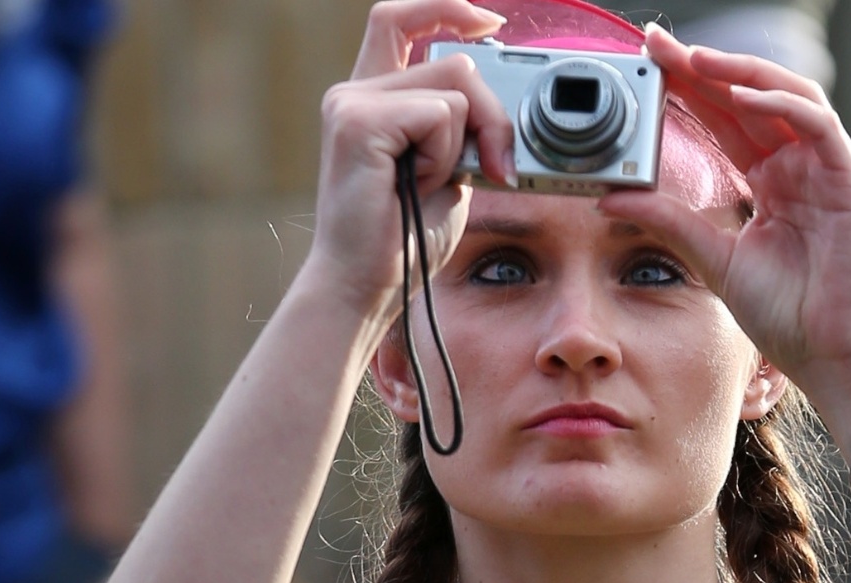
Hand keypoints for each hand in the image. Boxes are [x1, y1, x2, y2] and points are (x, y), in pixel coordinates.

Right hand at [303, 0, 514, 319]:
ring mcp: (351, 103)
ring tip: (434, 183)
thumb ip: (461, 127)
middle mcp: (355, 92)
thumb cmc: (403, 238)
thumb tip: (499, 97)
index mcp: (372, 99)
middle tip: (494, 167)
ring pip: (457, 85)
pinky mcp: (358, 122)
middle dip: (494, 115)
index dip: (446, 9)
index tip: (489, 23)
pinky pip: (440, 114)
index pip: (400, 21)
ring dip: (469, 142)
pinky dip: (446, 155)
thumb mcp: (447, 169)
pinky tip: (419, 184)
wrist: (365, 286)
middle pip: (456, 62)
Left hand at [599, 26, 850, 404]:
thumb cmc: (788, 318)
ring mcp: (829, 172)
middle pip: (750, 99)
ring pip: (788, 96)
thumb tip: (612, 198)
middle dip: (704, 68)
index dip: (689, 88)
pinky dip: (781, 104)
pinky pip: (818, 125)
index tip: (648, 64)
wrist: (833, 357)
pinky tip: (741, 97)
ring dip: (741, 73)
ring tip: (695, 61)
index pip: (727, 121)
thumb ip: (669, 223)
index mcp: (773, 184)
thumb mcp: (713, 260)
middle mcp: (801, 169)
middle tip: (657, 45)